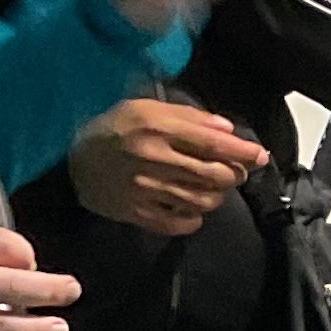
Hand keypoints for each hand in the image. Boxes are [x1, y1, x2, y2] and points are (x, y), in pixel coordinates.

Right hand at [68, 98, 266, 237]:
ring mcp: (145, 189)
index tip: (261, 156)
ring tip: (212, 187)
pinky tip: (192, 208)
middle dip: (234, 175)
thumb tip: (228, 128)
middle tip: (234, 171)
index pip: (214, 143)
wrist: (69, 159)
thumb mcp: (147, 107)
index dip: (244, 151)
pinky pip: (180, 223)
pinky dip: (194, 218)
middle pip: (214, 175)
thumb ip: (190, 116)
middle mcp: (154, 158)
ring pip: (202, 201)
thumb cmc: (114, 127)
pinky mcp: (136, 213)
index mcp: (158, 127)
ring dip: (216, 196)